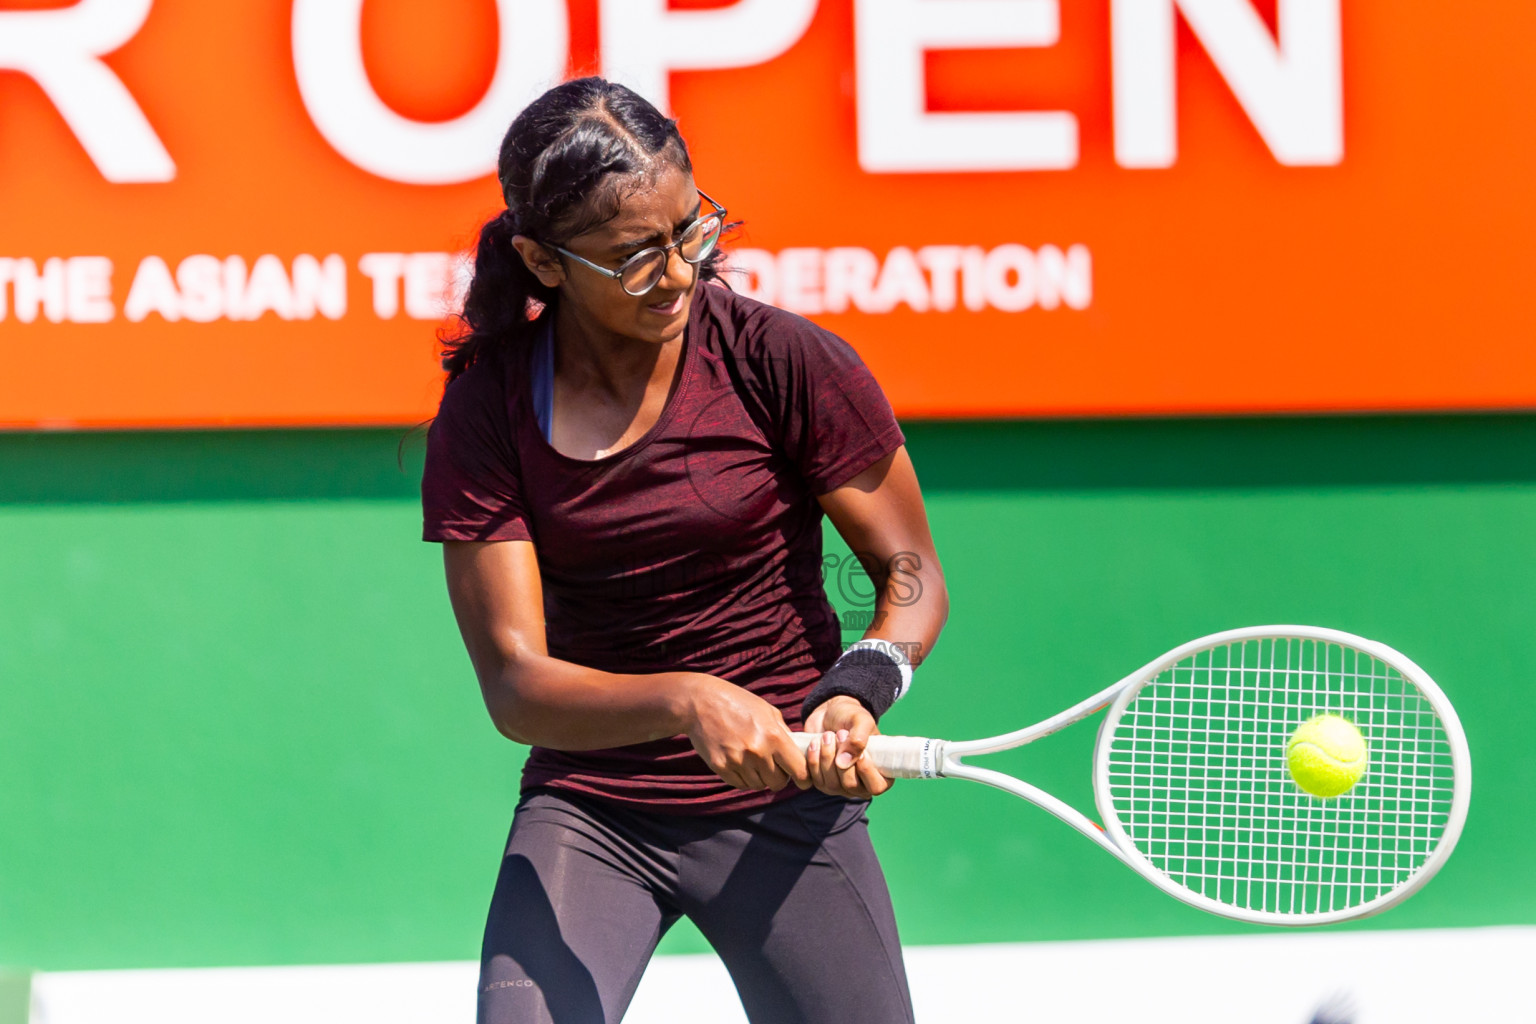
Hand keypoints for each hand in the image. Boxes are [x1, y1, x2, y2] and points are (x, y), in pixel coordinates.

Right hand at [681, 674, 809, 791]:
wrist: (701, 701)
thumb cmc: (739, 702)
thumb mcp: (768, 711)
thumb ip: (784, 733)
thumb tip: (798, 754)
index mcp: (774, 736)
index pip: (799, 771)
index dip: (803, 778)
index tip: (802, 780)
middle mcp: (757, 752)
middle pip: (778, 783)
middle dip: (779, 777)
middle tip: (773, 767)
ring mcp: (737, 761)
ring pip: (758, 785)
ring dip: (759, 777)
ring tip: (754, 761)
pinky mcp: (720, 767)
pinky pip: (740, 784)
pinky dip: (743, 778)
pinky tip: (740, 762)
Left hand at [800, 695, 892, 799]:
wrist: (829, 714)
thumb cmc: (851, 717)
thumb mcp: (861, 720)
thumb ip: (858, 740)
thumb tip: (843, 764)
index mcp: (878, 772)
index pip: (876, 786)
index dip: (866, 770)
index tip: (860, 749)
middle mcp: (860, 784)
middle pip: (851, 785)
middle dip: (842, 757)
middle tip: (840, 733)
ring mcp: (840, 786)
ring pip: (831, 784)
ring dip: (827, 756)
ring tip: (827, 735)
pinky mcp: (821, 781)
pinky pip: (814, 781)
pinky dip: (813, 760)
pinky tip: (814, 744)